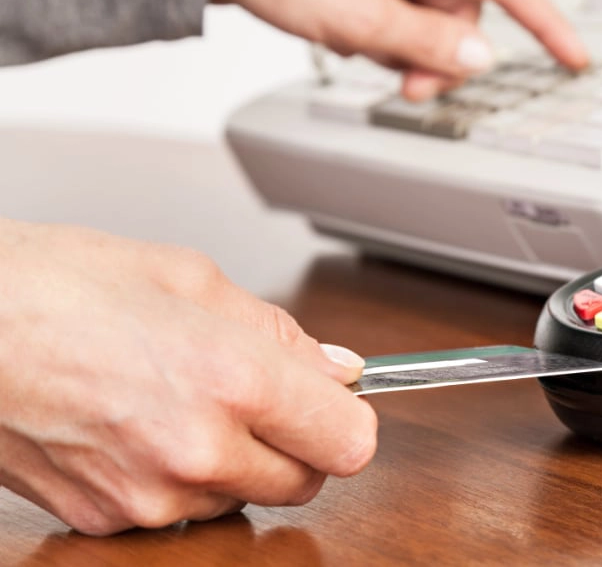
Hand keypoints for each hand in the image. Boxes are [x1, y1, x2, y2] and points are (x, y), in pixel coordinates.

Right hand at [0, 218, 376, 535]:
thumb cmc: (55, 287)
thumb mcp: (189, 277)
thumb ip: (278, 332)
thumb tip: (335, 369)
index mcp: (228, 378)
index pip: (349, 441)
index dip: (350, 420)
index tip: (340, 404)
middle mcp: (195, 449)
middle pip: (305, 483)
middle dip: (298, 443)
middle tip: (261, 397)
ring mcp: (148, 494)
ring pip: (241, 498)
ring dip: (235, 461)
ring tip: (180, 399)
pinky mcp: (106, 519)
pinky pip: (179, 510)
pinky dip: (178, 477)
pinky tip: (141, 426)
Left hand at [207, 0, 588, 100]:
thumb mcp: (359, 16)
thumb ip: (428, 42)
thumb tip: (483, 58)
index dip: (547, 25)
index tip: (575, 58)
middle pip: (465, 13)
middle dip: (443, 56)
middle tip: (407, 85)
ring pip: (431, 21)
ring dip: (408, 51)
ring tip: (360, 49)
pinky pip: (400, 15)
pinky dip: (384, 38)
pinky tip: (347, 35)